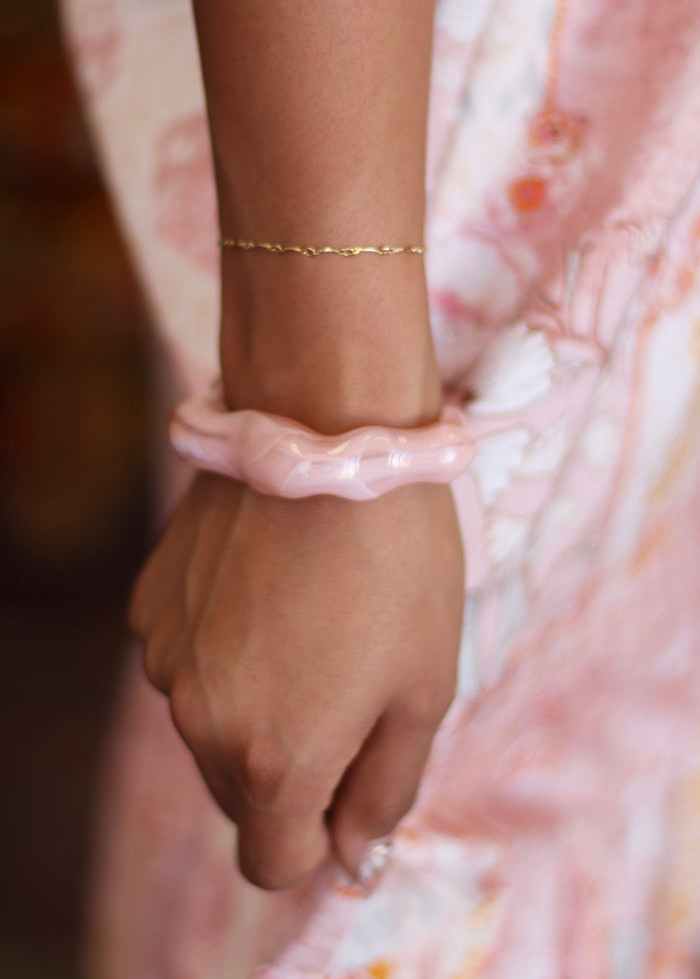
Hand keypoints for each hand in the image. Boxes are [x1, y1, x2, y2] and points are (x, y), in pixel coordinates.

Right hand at [129, 472, 463, 889]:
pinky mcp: (151, 605)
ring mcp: (164, 659)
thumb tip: (351, 860)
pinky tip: (269, 588)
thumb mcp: (425, 687)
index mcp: (274, 760)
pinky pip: (189, 664)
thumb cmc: (399, 561)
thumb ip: (386, 791)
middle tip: (350, 682)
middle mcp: (198, 722)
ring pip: (212, 729)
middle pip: (243, 797)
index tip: (356, 770)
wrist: (331, 433)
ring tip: (312, 622)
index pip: (275, 859)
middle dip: (295, 768)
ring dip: (257, 706)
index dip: (321, 831)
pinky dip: (226, 650)